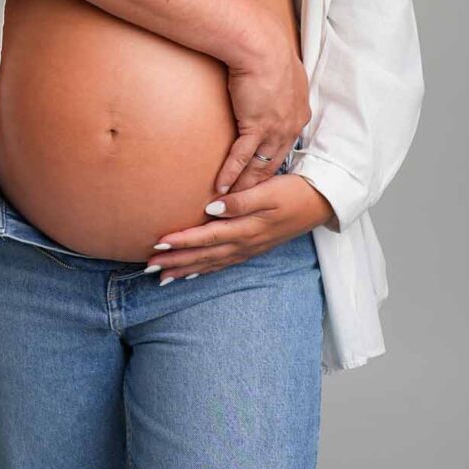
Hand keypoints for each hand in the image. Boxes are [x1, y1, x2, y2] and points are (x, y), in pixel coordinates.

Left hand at [142, 174, 333, 282]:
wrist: (319, 203)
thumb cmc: (292, 192)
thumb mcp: (268, 191)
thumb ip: (240, 200)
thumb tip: (212, 208)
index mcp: (246, 229)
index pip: (206, 237)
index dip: (181, 241)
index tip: (158, 243)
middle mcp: (244, 243)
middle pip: (203, 255)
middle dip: (175, 261)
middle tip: (149, 266)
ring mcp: (248, 249)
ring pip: (210, 263)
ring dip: (185, 269)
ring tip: (162, 276)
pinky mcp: (252, 248)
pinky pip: (223, 264)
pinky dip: (204, 269)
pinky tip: (191, 273)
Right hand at [216, 19, 312, 195]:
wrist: (259, 45)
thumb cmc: (266, 49)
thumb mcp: (281, 68)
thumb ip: (278, 82)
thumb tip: (269, 80)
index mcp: (299, 111)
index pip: (286, 145)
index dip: (275, 162)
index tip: (265, 175)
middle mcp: (291, 125)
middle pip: (275, 162)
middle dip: (262, 183)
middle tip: (251, 200)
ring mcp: (275, 129)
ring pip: (260, 166)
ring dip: (246, 185)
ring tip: (234, 200)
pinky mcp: (255, 127)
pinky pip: (242, 157)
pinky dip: (232, 174)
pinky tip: (221, 187)